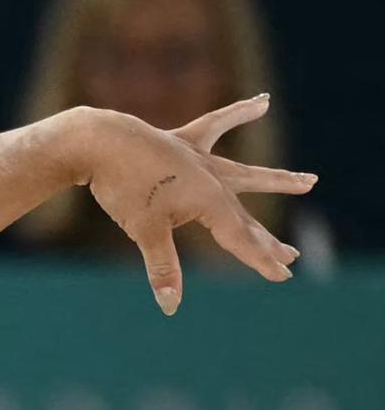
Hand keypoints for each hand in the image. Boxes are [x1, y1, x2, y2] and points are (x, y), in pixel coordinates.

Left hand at [72, 97, 317, 314]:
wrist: (99, 142)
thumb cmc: (121, 187)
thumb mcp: (145, 230)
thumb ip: (163, 268)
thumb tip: (170, 307)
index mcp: (209, 202)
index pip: (239, 238)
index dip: (260, 260)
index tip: (283, 276)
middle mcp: (213, 179)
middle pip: (244, 215)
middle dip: (266, 239)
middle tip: (292, 255)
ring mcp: (199, 158)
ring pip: (244, 174)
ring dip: (276, 182)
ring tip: (309, 182)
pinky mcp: (182, 142)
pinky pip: (216, 126)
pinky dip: (238, 114)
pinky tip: (263, 102)